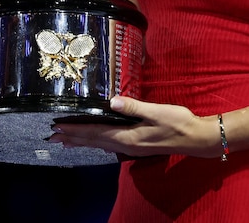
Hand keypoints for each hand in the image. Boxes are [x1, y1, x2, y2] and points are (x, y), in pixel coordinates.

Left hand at [50, 96, 219, 158]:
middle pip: (93, 142)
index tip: (57, 127)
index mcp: (127, 137)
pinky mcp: (137, 145)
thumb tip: (111, 101)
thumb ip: (133, 107)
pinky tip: (95, 141)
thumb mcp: (157, 112)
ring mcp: (131, 147)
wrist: (196, 138)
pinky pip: (109, 144)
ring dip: (82, 141)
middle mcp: (125, 145)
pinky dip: (96, 142)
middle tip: (52, 137)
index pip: (95, 133)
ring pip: (100, 144)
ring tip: (66, 140)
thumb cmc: (178, 123)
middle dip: (72, 138)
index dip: (75, 130)